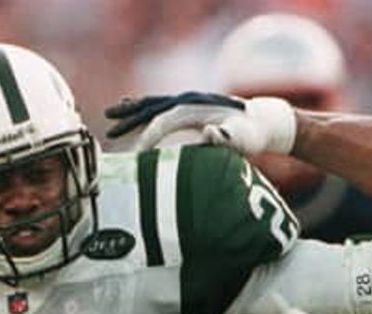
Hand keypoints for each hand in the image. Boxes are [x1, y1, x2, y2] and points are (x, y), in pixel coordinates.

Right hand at [105, 92, 295, 154]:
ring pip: (153, 104)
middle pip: (152, 108)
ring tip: (112, 116)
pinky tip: (132, 109)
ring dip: (132, 111)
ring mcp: (187, 101)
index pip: (163, 122)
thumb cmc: (250, 133)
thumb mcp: (242, 138)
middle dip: (130, 121)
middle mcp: (187, 100)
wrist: (261, 120)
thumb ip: (227, 137)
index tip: (135, 154)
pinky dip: (144, 108)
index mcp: (195, 108)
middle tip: (109, 133)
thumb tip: (211, 133)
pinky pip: (161, 105)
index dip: (148, 138)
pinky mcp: (189, 106)